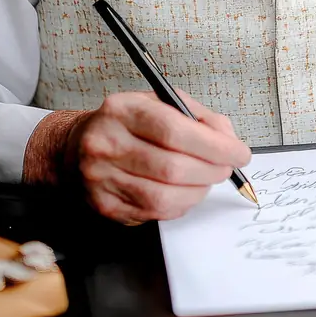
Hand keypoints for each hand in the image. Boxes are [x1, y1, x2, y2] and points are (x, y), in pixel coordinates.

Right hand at [25, 90, 250, 223]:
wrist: (76, 147)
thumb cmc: (128, 123)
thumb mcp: (159, 103)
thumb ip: (197, 116)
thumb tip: (229, 140)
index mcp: (122, 110)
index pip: (174, 130)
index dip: (214, 145)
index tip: (239, 152)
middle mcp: (106, 143)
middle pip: (172, 168)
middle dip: (211, 171)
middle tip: (226, 168)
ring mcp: (101, 178)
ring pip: (164, 197)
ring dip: (198, 192)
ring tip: (207, 180)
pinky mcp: (104, 206)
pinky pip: (153, 213)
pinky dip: (179, 205)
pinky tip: (184, 192)